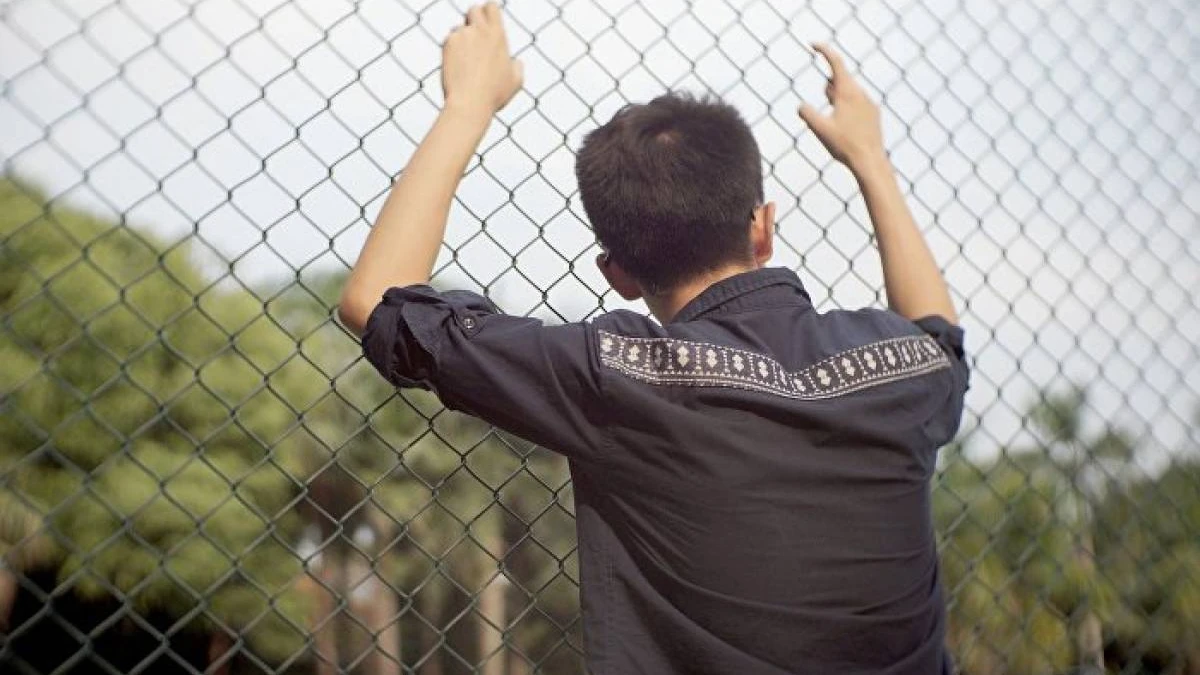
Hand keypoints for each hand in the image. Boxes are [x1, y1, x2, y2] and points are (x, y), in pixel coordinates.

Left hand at [442, 3, 523, 117]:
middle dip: (473, 20)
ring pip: (459, 28)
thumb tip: (516, 62)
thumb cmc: (494, 95)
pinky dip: (452, 50)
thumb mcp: (515, 81)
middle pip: (473, 10)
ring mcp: (462, 35)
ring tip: (466, 63)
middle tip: (474, 36)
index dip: (489, 12)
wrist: (469, 102)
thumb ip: (517, 67)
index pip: (491, 7)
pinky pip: (449, 40)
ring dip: (462, 39)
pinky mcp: (448, 43)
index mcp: (498, 35)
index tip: (488, 20)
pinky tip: (456, 66)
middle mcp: (480, 30)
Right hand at [798, 44, 884, 173]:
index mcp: (847, 92)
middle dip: (829, 86)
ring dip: (837, 97)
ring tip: (833, 118)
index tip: (813, 46)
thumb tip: (802, 106)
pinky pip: (858, 102)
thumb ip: (806, 114)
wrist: (870, 161)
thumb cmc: (844, 146)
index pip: (835, 63)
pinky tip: (845, 126)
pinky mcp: (874, 114)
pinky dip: (848, 106)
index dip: (824, 51)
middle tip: (824, 103)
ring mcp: (869, 103)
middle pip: (841, 78)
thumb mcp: (819, 129)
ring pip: (850, 91)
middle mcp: (860, 94)